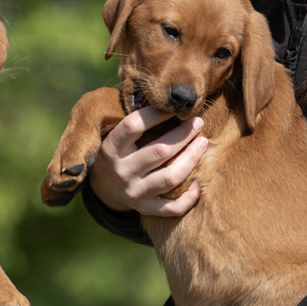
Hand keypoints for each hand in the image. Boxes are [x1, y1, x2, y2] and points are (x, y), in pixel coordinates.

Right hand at [88, 106, 207, 215]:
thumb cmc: (117, 152)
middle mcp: (122, 171)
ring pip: (170, 178)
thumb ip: (134, 120)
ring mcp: (134, 192)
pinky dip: (189, 197)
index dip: (155, 114)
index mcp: (111, 149)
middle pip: (159, 151)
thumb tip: (162, 96)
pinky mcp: (145, 209)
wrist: (103, 189)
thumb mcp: (114, 136)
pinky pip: (172, 208)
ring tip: (203, 142)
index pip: (133, 126)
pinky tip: (198, 182)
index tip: (173, 107)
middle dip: (183, 134)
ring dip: (191, 158)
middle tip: (197, 122)